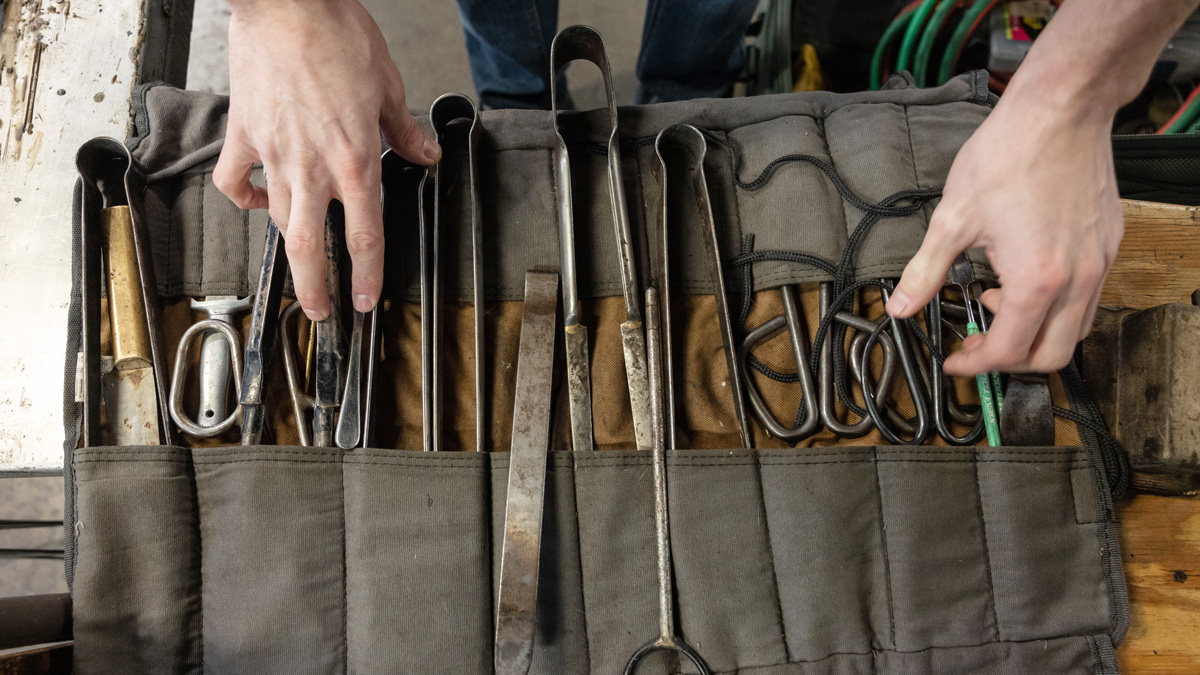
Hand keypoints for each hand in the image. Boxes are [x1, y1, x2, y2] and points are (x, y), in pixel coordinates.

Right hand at [213, 0, 439, 319]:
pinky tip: (260, 202)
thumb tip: (424, 154)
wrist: (287, 4)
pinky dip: (247, 200)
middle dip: (315, 289)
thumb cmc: (336, 36)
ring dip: (289, 250)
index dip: (368, 275)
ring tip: (298, 269)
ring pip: (278, 221)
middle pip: (310, 246)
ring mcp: (273, 154)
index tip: (366, 300)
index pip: (365, 235)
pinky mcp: (243, 135)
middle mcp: (312, 166)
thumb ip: (404, 131)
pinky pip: (237, 183)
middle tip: (320, 314)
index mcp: (354, 160)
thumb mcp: (389, 86)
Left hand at [885, 90, 1122, 375]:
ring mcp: (1099, 263)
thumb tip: (900, 306)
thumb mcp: (953, 218)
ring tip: (995, 303)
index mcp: (1036, 280)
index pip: (1010, 350)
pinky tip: (1023, 279)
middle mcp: (1077, 279)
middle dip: (1010, 361)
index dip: (977, 364)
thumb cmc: (1010, 154)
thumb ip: (925, 271)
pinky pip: (1088, 298)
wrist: (1061, 110)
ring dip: (1035, 334)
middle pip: (1052, 356)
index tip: (956, 359)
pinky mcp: (1109, 245)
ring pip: (1076, 330)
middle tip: (977, 345)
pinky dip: (1057, 307)